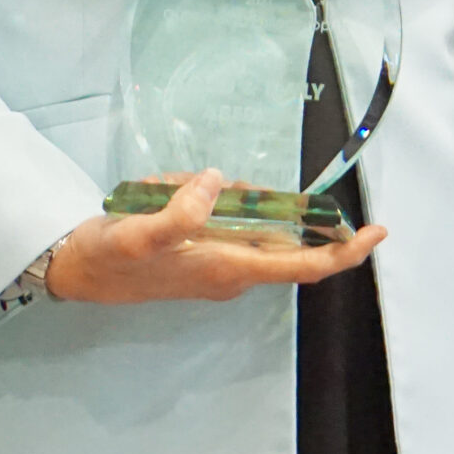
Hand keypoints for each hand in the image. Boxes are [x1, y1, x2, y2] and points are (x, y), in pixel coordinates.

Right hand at [41, 170, 385, 303]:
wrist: (76, 269)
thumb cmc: (112, 256)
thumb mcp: (142, 233)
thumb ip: (180, 210)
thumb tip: (218, 181)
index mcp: (230, 270)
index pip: (304, 268)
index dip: (345, 253)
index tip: (377, 231)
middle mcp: (234, 272)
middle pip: (278, 234)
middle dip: (256, 199)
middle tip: (193, 182)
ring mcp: (221, 264)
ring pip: (249, 219)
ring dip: (223, 196)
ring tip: (163, 189)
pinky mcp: (205, 252)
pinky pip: (225, 216)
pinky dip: (208, 198)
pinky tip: (164, 189)